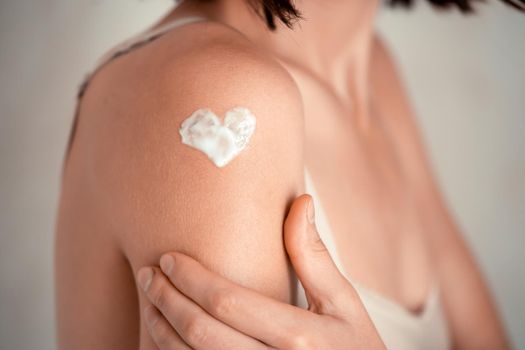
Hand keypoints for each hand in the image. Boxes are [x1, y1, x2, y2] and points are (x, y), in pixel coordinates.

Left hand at [136, 194, 384, 348]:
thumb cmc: (355, 349)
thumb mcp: (344, 304)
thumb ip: (316, 257)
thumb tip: (300, 201)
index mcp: (299, 338)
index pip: (227, 301)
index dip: (190, 278)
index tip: (169, 258)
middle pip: (200, 333)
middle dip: (166, 300)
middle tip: (147, 275)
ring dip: (161, 332)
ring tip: (150, 303)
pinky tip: (165, 339)